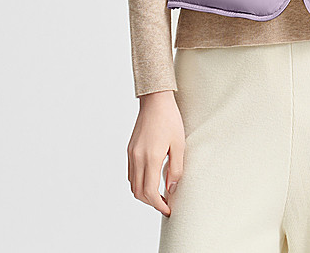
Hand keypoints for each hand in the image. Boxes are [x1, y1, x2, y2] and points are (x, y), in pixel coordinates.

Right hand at [127, 90, 185, 216]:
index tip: (168, 209)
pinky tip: (151, 179)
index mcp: (150, 157)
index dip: (158, 205)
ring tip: (159, 193)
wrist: (155, 101)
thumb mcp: (179, 144)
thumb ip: (175, 168)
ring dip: (144, 194)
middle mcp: (137, 158)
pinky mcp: (130, 150)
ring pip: (133, 184)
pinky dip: (139, 182)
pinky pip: (131, 173)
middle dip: (151, 202)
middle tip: (165, 204)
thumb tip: (171, 188)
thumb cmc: (170, 119)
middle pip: (139, 192)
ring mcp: (131, 154)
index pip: (149, 192)